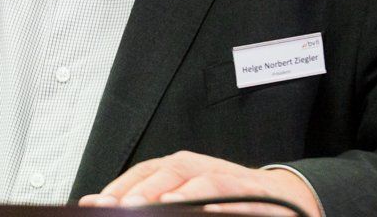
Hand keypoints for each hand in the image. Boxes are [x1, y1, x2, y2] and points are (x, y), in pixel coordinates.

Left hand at [79, 151, 319, 214]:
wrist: (284, 199)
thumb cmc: (227, 202)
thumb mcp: (189, 202)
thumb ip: (157, 205)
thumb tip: (118, 210)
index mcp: (176, 169)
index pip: (140, 174)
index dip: (116, 188)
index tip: (93, 204)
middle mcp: (194, 166)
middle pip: (159, 173)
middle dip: (134, 191)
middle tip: (115, 208)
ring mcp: (220, 174)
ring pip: (189, 177)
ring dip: (168, 192)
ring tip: (148, 206)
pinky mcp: (246, 188)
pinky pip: (223, 189)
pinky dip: (207, 197)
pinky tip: (195, 206)